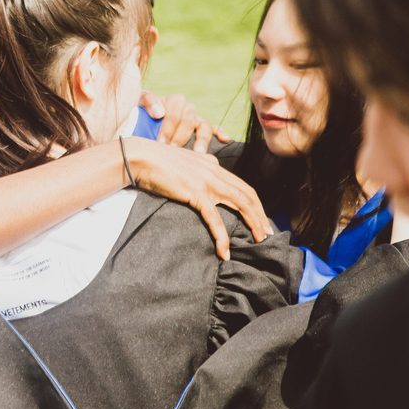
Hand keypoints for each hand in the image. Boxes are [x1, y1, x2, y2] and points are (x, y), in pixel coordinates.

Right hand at [124, 137, 272, 259]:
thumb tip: (205, 177)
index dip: (255, 203)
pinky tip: (225, 250)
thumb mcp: (184, 163)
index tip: (260, 219)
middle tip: (267, 234)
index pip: (242, 186)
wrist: (141, 158)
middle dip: (260, 215)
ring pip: (240, 204)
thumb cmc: (156, 162)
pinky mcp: (196, 193)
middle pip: (248, 195)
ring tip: (258, 240)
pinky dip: (222, 236)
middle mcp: (215, 172)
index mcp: (213, 166)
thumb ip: (198, 170)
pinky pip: (215, 218)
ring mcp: (207, 182)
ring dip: (253, 223)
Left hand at [140, 91, 230, 152]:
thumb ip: (148, 102)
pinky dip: (220, 132)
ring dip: (201, 139)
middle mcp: (187, 108)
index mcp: (173, 101)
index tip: (160, 143)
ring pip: (203, 125)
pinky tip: (225, 139)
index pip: (174, 114)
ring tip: (198, 152)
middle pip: (189, 121)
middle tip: (173, 151)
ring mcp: (196, 118)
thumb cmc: (140, 112)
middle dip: (180, 137)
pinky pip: (214, 128)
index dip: (167, 128)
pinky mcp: (201, 127)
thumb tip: (160, 113)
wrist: (141, 119)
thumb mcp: (139, 102)